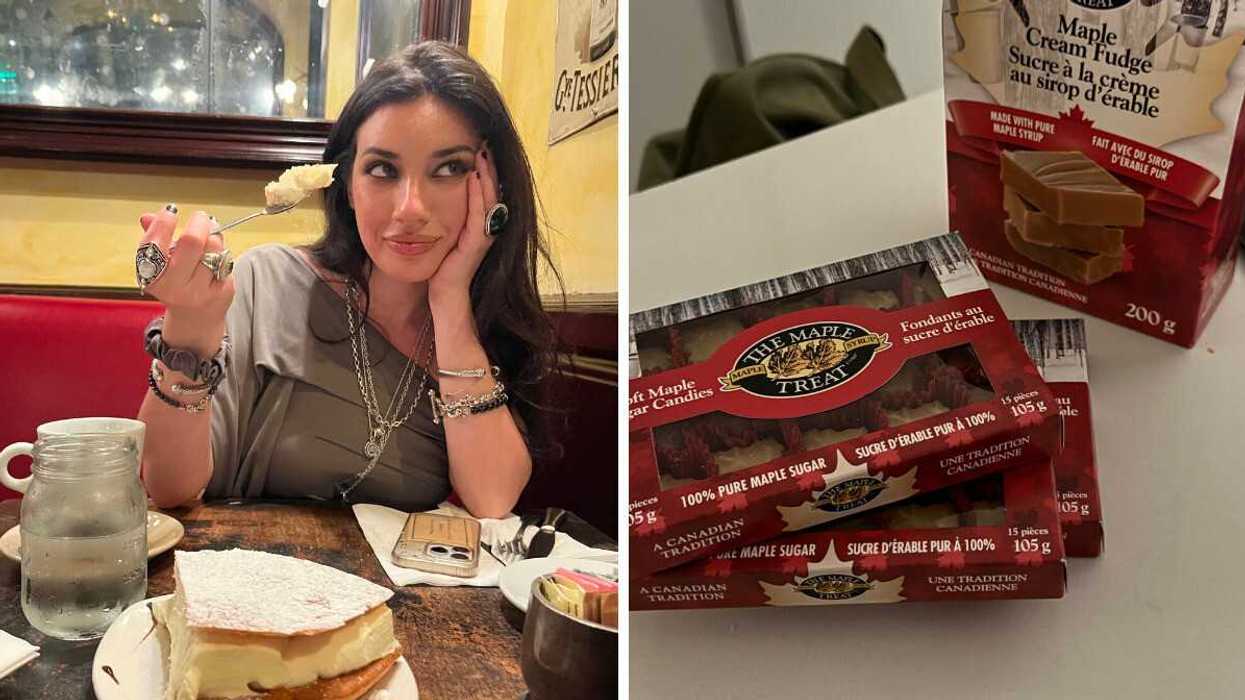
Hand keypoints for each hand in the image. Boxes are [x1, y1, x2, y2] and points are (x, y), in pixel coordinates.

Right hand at [137, 206, 233, 353]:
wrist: (195, 318)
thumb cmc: (177, 283)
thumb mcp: (161, 265)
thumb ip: (155, 239)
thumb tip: (147, 217)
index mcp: (153, 277)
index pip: (154, 244)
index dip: (162, 223)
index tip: (170, 211)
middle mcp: (174, 287)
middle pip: (191, 242)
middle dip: (198, 223)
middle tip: (201, 217)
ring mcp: (199, 291)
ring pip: (214, 249)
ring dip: (214, 236)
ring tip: (211, 236)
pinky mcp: (221, 292)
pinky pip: (226, 261)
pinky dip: (222, 253)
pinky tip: (217, 257)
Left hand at [428, 145, 499, 305]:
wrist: (444, 293)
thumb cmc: (443, 265)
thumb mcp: (447, 232)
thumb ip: (449, 213)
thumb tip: (437, 189)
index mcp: (482, 224)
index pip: (487, 191)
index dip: (487, 169)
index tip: (479, 146)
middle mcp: (488, 228)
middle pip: (493, 190)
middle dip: (490, 166)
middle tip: (484, 141)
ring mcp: (484, 236)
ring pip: (489, 199)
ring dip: (486, 175)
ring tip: (481, 153)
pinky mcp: (476, 244)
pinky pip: (478, 214)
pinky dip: (475, 195)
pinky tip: (471, 177)